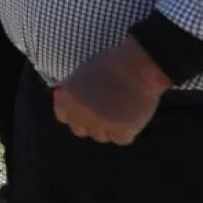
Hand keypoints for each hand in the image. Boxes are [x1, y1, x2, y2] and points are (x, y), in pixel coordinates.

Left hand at [52, 38, 172, 144]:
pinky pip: (120, 139)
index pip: (63, 116)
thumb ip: (74, 91)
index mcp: (67, 97)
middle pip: (80, 130)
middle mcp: (80, 114)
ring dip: (108, 128)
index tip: (83, 109)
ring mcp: (100, 125)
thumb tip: (71, 103)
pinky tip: (131, 116)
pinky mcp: (121, 132)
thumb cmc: (111, 63)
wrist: (139, 67)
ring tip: (120, 110)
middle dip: (89, 123)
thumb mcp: (82, 72)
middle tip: (103, 111)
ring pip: (101, 136)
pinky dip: (126, 131)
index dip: (74, 113)